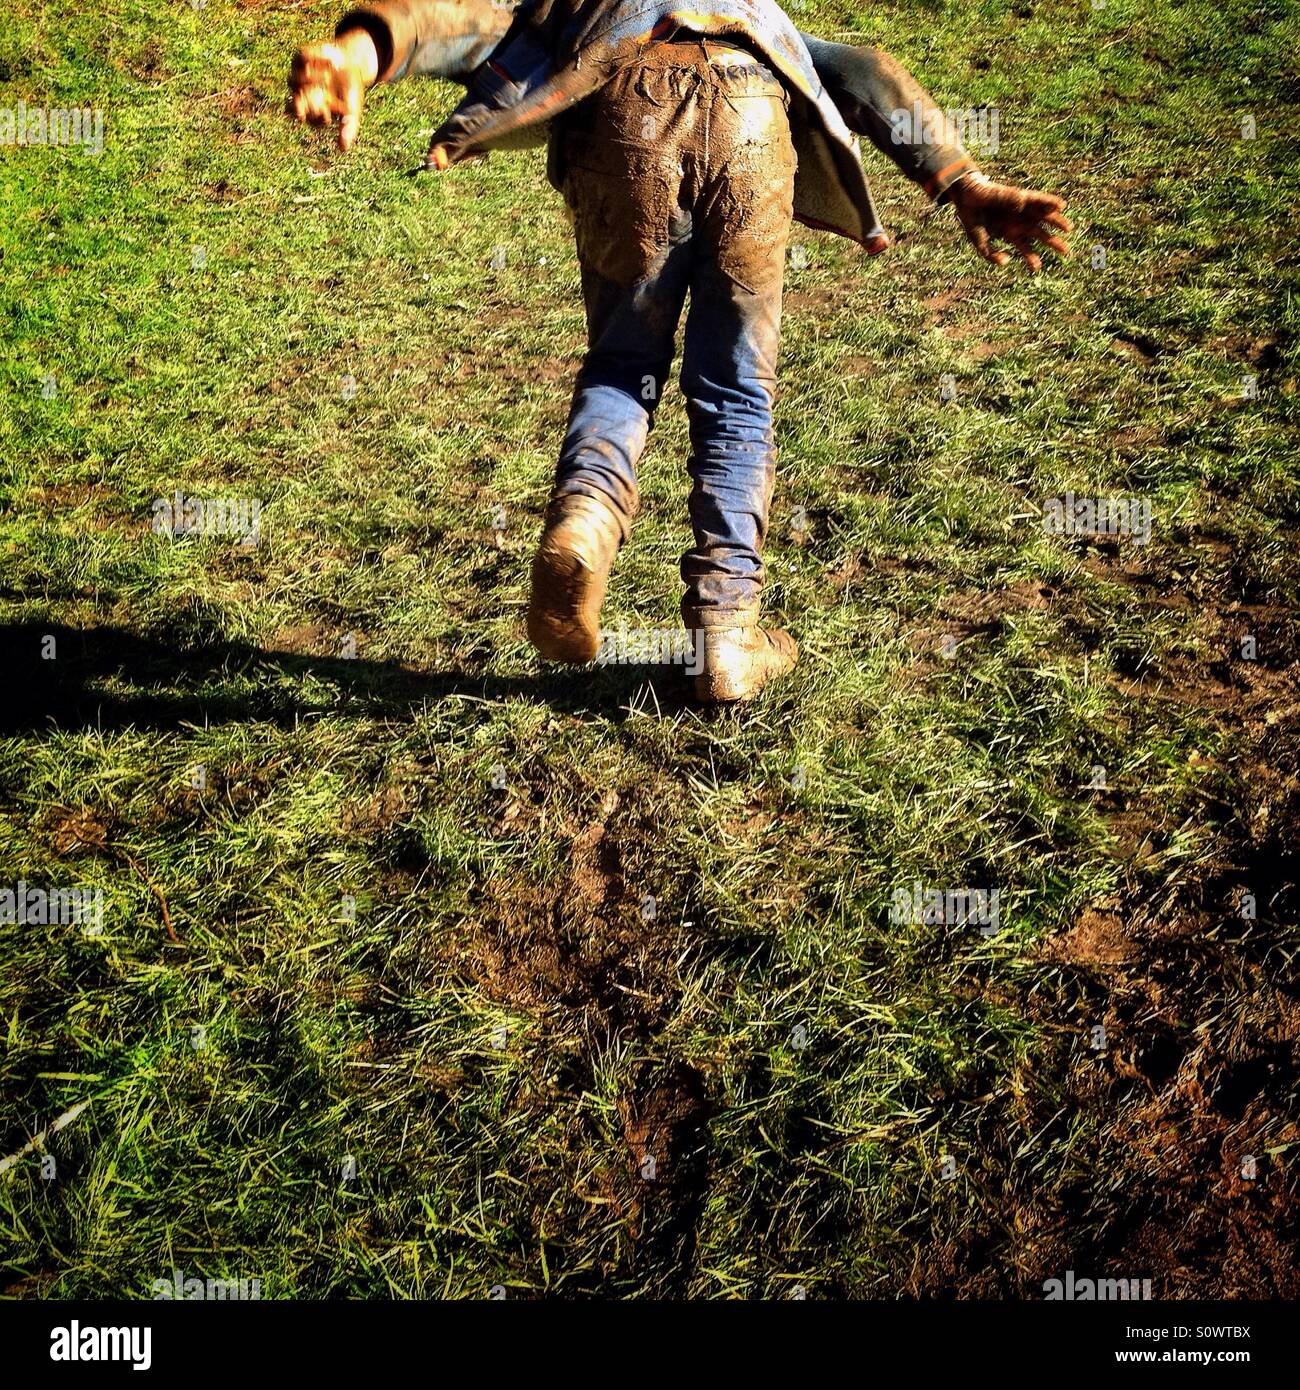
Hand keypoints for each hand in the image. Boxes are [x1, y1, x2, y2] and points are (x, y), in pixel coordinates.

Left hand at [287, 31, 378, 151]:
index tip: (325, 109)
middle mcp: (300, 95)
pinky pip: (302, 59)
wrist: (351, 63)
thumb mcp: (353, 111)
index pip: (302, 118)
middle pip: (291, 104)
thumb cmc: (351, 91)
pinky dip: (317, 60)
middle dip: (299, 102)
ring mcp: (297, 76)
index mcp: (311, 111)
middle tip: (313, 96)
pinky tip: (331, 62)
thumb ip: (348, 127)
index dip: (308, 115)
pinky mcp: (299, 57)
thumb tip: (343, 148)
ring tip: (331, 74)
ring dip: (313, 78)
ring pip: (294, 80)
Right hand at [949, 173, 1071, 272]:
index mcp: (1010, 233)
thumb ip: (990, 255)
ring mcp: (1021, 209)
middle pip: (1041, 234)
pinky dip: (1049, 202)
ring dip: (1057, 222)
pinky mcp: (1020, 195)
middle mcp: (1019, 222)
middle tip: (1067, 253)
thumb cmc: (972, 218)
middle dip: (1053, 243)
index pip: (1025, 248)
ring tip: (1069, 229)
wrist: (966, 197)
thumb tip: (1007, 262)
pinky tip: (1061, 206)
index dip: (1031, 258)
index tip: (1036, 268)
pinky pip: (1038, 199)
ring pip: (1043, 217)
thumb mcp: (978, 241)